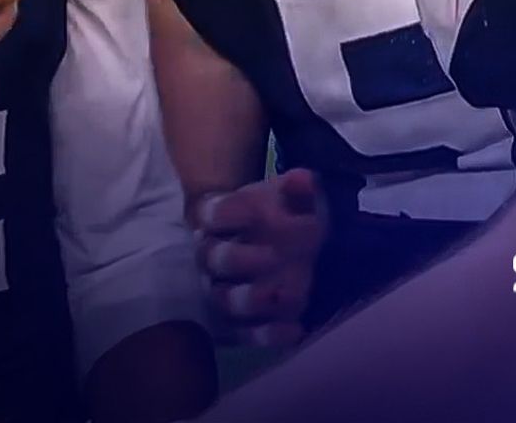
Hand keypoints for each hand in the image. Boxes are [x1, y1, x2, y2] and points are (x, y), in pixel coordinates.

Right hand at [194, 168, 327, 347]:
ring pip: (224, 300)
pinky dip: (268, 334)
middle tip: (273, 255)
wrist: (283, 246)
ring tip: (282, 295)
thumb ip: (298, 192)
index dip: (228, 213)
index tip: (257, 210)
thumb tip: (302, 180)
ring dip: (251, 299)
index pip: (214, 214)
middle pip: (214, 259)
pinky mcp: (238, 324)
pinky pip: (245, 334)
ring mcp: (222, 291)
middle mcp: (213, 256)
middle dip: (240, 259)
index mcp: (219, 219)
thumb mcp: (294, 200)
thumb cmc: (283, 216)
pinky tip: (295, 331)